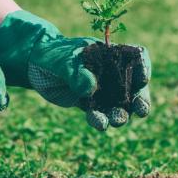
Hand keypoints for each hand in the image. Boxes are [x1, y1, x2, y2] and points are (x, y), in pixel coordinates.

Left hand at [0, 10, 151, 130]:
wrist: (34, 65)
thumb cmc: (52, 54)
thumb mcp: (62, 60)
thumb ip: (75, 72)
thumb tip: (90, 87)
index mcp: (111, 53)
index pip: (137, 57)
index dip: (144, 68)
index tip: (143, 79)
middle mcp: (111, 72)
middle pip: (135, 85)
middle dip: (141, 98)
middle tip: (141, 110)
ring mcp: (102, 88)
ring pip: (120, 104)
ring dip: (122, 113)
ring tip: (117, 121)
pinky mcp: (90, 103)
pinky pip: (100, 113)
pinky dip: (100, 119)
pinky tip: (99, 123)